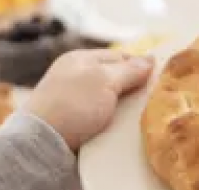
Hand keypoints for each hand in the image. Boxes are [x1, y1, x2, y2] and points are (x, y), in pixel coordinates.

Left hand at [25, 50, 153, 150]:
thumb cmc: (72, 104)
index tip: (157, 77)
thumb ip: (129, 70)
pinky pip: (96, 116)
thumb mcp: (106, 80)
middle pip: (113, 78)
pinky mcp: (69, 121)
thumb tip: (150, 58)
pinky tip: (116, 127)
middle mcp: (74, 76)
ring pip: (106, 99)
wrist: (41, 142)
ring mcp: (70, 99)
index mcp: (80, 58)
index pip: (118, 56)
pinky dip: (108, 121)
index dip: (138, 65)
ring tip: (135, 116)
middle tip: (149, 99)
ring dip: (120, 107)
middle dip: (130, 88)